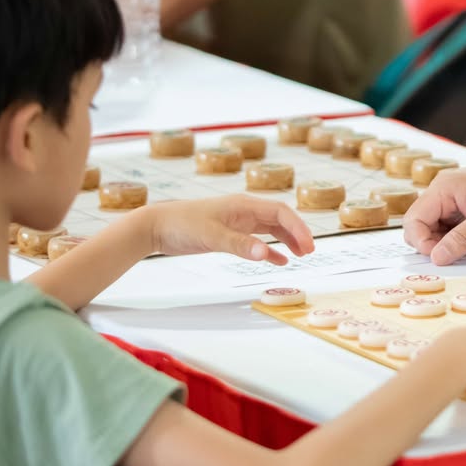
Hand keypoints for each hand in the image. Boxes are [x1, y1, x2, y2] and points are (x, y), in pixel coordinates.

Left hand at [146, 196, 315, 263]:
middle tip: (310, 252)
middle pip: (280, 219)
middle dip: (297, 233)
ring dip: (287, 240)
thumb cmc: (181, 225)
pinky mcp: (229, 232)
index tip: (308, 246)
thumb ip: (239, 245)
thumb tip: (265, 254)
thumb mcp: (211, 236)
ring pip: (271, 228)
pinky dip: (270, 249)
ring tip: (301, 255)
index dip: (298, 228)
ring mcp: (237, 221)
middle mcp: (244, 210)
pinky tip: (279, 260)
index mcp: (244, 205)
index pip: (280, 212)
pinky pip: (257, 239)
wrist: (156, 226)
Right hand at [402, 155, 465, 265]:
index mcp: (445, 187)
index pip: (414, 219)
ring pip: (434, 229)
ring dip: (446, 244)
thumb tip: (437, 257)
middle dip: (432, 244)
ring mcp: (453, 200)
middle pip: (420, 225)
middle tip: (457, 254)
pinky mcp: (464, 208)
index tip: (442, 257)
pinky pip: (449, 229)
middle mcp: (444, 191)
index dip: (423, 242)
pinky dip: (457, 240)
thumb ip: (463, 238)